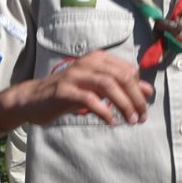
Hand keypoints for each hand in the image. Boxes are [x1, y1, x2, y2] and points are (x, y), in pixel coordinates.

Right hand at [0, 50, 152, 127]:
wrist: (33, 100)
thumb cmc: (68, 94)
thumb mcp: (97, 89)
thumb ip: (121, 88)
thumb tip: (148, 91)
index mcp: (97, 59)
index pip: (128, 70)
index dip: (139, 89)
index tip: (143, 108)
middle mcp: (88, 63)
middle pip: (122, 76)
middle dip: (136, 98)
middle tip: (142, 117)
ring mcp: (75, 75)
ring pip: (108, 85)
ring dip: (124, 104)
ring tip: (131, 121)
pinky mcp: (65, 90)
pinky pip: (90, 99)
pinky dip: (105, 111)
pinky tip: (111, 122)